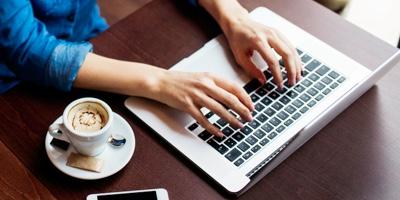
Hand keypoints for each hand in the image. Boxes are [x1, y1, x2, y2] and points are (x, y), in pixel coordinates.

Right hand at [76, 54, 252, 136]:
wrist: (161, 81)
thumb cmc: (182, 80)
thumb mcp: (201, 77)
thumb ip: (216, 84)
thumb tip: (234, 95)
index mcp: (210, 76)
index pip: (234, 87)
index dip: (245, 98)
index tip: (252, 106)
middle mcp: (205, 85)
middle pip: (229, 99)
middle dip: (242, 110)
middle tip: (249, 118)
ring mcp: (196, 95)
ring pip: (218, 110)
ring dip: (231, 119)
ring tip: (239, 126)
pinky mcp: (187, 105)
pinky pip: (203, 119)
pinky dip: (212, 128)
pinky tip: (219, 133)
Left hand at [223, 16, 302, 88]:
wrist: (238, 22)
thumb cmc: (237, 39)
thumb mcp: (240, 57)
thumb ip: (251, 69)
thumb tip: (263, 81)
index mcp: (258, 41)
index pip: (272, 61)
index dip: (278, 75)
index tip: (280, 84)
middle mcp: (269, 35)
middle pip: (287, 54)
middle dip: (292, 70)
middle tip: (292, 83)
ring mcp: (276, 33)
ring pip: (292, 49)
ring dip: (296, 65)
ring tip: (297, 77)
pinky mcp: (279, 33)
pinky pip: (290, 46)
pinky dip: (295, 57)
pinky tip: (297, 66)